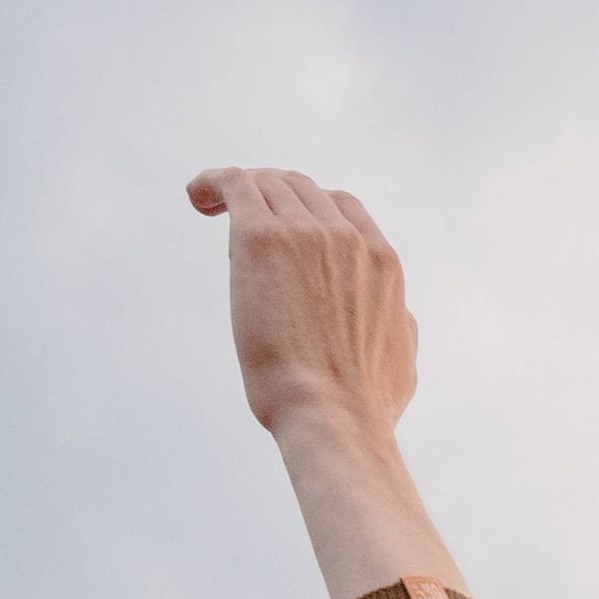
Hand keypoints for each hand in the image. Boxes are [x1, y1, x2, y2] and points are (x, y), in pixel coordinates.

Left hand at [187, 166, 419, 447]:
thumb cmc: (365, 405)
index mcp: (380, 260)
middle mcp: (345, 236)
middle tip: (242, 221)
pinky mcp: (261, 238)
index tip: (285, 231)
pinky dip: (213, 183)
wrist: (334, 415)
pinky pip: (233, 185)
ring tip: (210, 207)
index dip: (308, 210)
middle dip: (270, 197)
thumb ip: (399, 323)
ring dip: (240, 193)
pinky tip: (195, 196)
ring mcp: (304, 233)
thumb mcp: (403, 357)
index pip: (340, 206)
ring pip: (265, 184)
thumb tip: (399, 315)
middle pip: (300, 188)